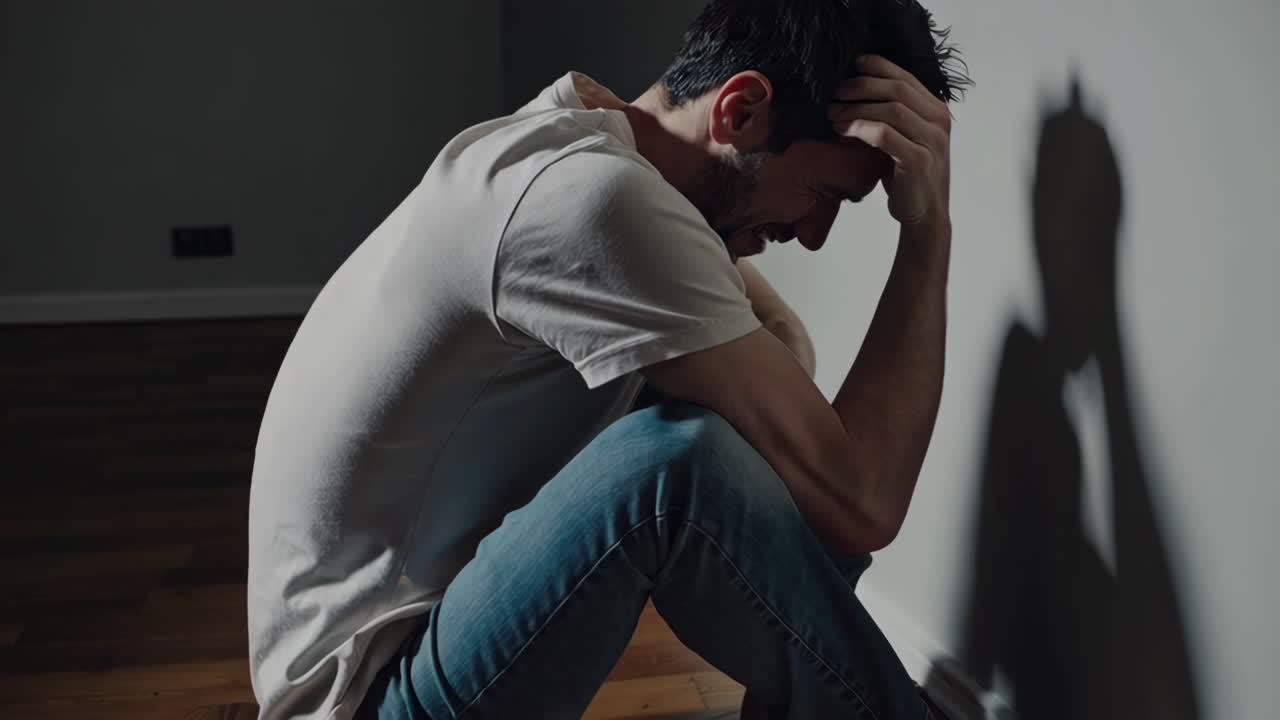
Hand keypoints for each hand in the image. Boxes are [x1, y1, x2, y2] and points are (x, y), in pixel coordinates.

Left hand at [828, 54, 952, 228]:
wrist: (923, 214)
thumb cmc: (906, 175)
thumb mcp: (903, 137)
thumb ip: (892, 114)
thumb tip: (854, 89)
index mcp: (936, 109)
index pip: (906, 77)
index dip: (877, 66)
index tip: (850, 66)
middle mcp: (939, 120)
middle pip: (897, 89)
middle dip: (861, 86)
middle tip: (835, 92)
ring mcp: (932, 140)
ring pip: (891, 110)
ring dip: (856, 108)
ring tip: (833, 112)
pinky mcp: (919, 161)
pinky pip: (885, 136)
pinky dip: (861, 128)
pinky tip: (843, 130)